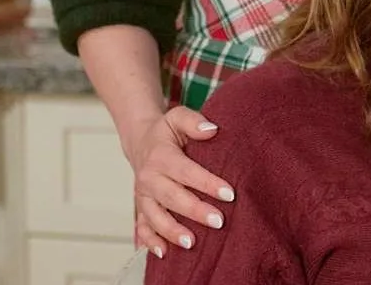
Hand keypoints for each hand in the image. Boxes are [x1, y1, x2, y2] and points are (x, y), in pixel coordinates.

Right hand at [123, 105, 233, 256]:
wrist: (140, 141)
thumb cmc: (165, 132)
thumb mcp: (177, 117)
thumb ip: (194, 121)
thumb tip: (212, 129)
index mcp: (160, 156)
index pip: (186, 172)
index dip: (207, 183)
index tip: (229, 194)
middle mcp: (149, 178)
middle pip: (172, 197)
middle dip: (195, 211)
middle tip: (219, 221)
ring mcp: (143, 196)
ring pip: (155, 217)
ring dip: (172, 231)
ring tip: (192, 242)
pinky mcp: (140, 208)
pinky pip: (142, 227)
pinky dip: (150, 241)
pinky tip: (163, 252)